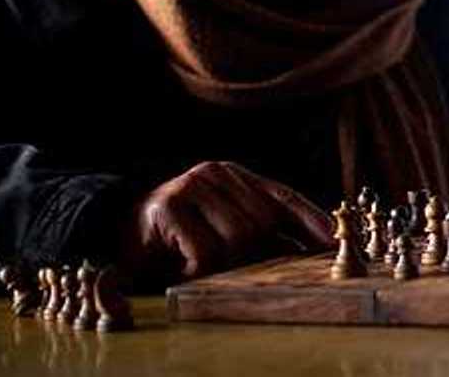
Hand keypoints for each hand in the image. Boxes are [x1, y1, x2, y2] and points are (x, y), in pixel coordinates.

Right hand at [120, 161, 333, 284]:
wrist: (115, 232)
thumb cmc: (176, 235)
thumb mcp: (221, 226)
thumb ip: (258, 229)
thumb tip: (306, 250)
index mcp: (235, 177)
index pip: (284, 197)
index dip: (311, 220)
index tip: (332, 242)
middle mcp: (216, 174)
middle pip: (264, 223)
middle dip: (260, 255)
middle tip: (241, 274)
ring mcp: (191, 187)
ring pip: (238, 239)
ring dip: (224, 265)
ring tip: (201, 269)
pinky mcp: (168, 208)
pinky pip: (206, 252)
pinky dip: (198, 271)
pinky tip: (182, 270)